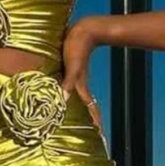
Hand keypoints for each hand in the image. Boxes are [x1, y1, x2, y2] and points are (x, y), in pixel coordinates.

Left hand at [61, 17, 103, 131]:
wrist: (85, 29)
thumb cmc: (77, 46)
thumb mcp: (72, 66)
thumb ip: (68, 82)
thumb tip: (64, 99)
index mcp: (80, 87)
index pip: (90, 110)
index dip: (95, 123)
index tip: (100, 135)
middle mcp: (79, 85)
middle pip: (87, 108)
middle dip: (90, 121)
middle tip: (93, 134)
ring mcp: (76, 78)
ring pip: (80, 100)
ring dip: (81, 110)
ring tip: (81, 121)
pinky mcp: (71, 71)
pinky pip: (70, 88)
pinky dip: (70, 96)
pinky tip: (66, 99)